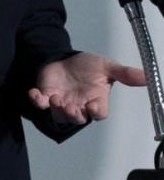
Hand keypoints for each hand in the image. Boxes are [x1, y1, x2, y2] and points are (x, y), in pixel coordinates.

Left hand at [29, 51, 145, 124]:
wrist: (67, 59)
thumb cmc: (88, 66)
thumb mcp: (106, 66)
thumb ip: (123, 73)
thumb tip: (145, 76)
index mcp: (96, 100)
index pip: (98, 114)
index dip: (96, 112)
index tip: (93, 106)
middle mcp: (79, 105)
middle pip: (77, 119)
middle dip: (74, 115)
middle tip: (71, 106)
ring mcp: (61, 102)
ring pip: (58, 115)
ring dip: (56, 109)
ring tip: (55, 98)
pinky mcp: (45, 95)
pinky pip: (40, 104)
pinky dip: (36, 100)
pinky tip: (34, 93)